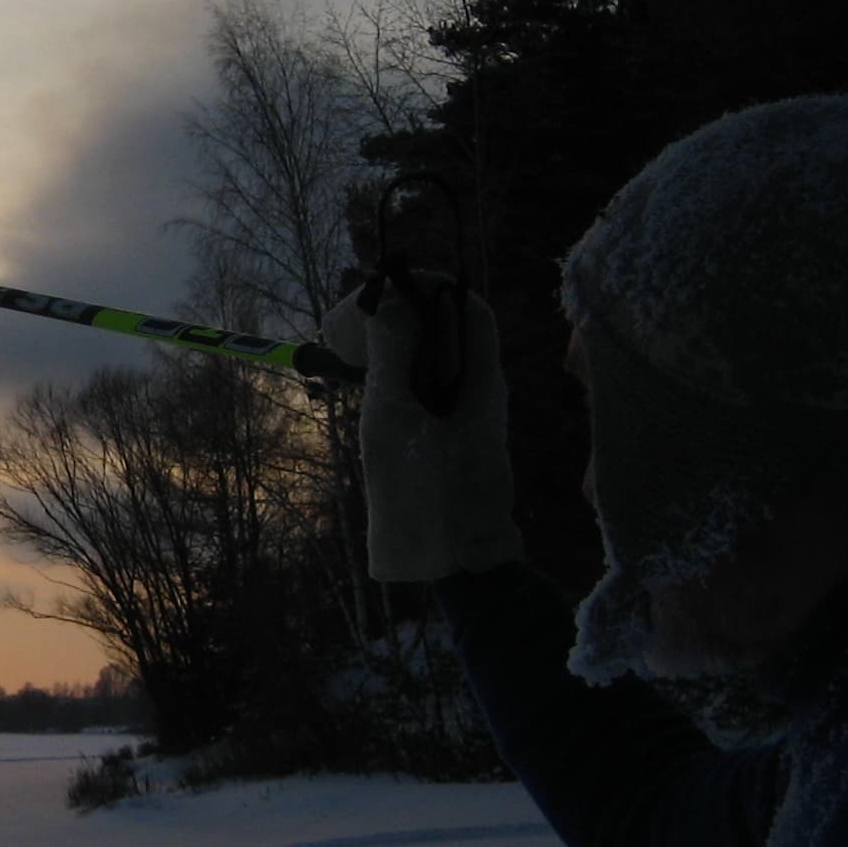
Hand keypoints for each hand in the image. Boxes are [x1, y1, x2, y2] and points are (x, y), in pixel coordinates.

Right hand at [319, 276, 522, 582]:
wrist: (459, 560)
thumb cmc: (424, 490)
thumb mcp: (393, 418)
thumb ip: (391, 355)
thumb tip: (388, 304)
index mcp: (481, 378)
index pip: (467, 305)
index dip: (430, 286)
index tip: (386, 286)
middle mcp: (486, 389)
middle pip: (454, 329)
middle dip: (410, 313)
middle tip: (362, 318)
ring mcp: (476, 415)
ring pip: (444, 359)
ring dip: (406, 344)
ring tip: (361, 349)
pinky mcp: (463, 438)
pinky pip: (438, 388)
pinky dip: (409, 375)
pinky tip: (378, 389)